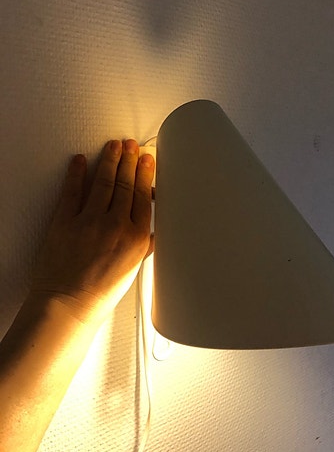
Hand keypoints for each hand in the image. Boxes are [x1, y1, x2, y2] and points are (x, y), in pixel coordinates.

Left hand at [29, 139, 154, 326]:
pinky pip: (72, 191)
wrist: (69, 306)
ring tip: (113, 145)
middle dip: (129, 160)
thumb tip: (150, 232)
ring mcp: (88, 221)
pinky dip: (76, 173)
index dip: (145, 174)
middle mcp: (114, 225)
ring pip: (103, 182)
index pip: (142, 196)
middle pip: (124, 184)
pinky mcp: (64, 222)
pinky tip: (80, 161)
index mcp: (135, 238)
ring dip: (109, 160)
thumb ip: (142, 246)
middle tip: (131, 145)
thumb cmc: (100, 293)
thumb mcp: (132, 269)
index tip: (147, 160)